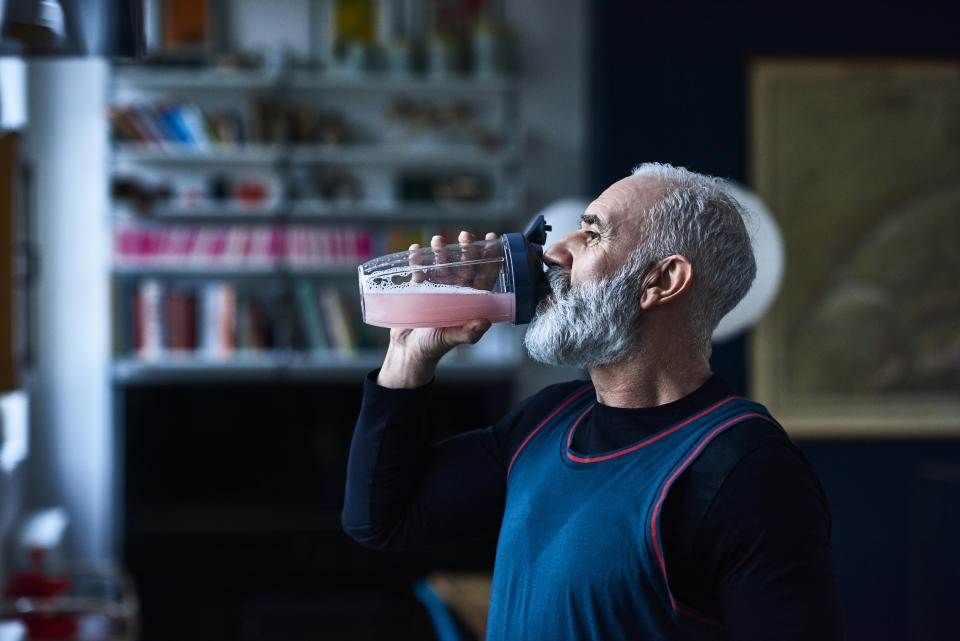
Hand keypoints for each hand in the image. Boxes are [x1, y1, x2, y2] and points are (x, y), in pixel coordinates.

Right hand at [376, 231, 494, 388]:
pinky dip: (417, 261)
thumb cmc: (434, 347)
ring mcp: (437, 288)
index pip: (484, 276)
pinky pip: (419, 271)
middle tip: (465, 236)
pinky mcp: (418, 289)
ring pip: (442, 264)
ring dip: (440, 252)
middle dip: (466, 250)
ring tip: (437, 241)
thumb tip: (485, 321)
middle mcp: (456, 291)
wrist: (408, 351)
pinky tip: (415, 250)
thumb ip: (468, 332)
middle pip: (464, 265)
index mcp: (470, 300)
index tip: (493, 240)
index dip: (490, 258)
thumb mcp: (451, 339)